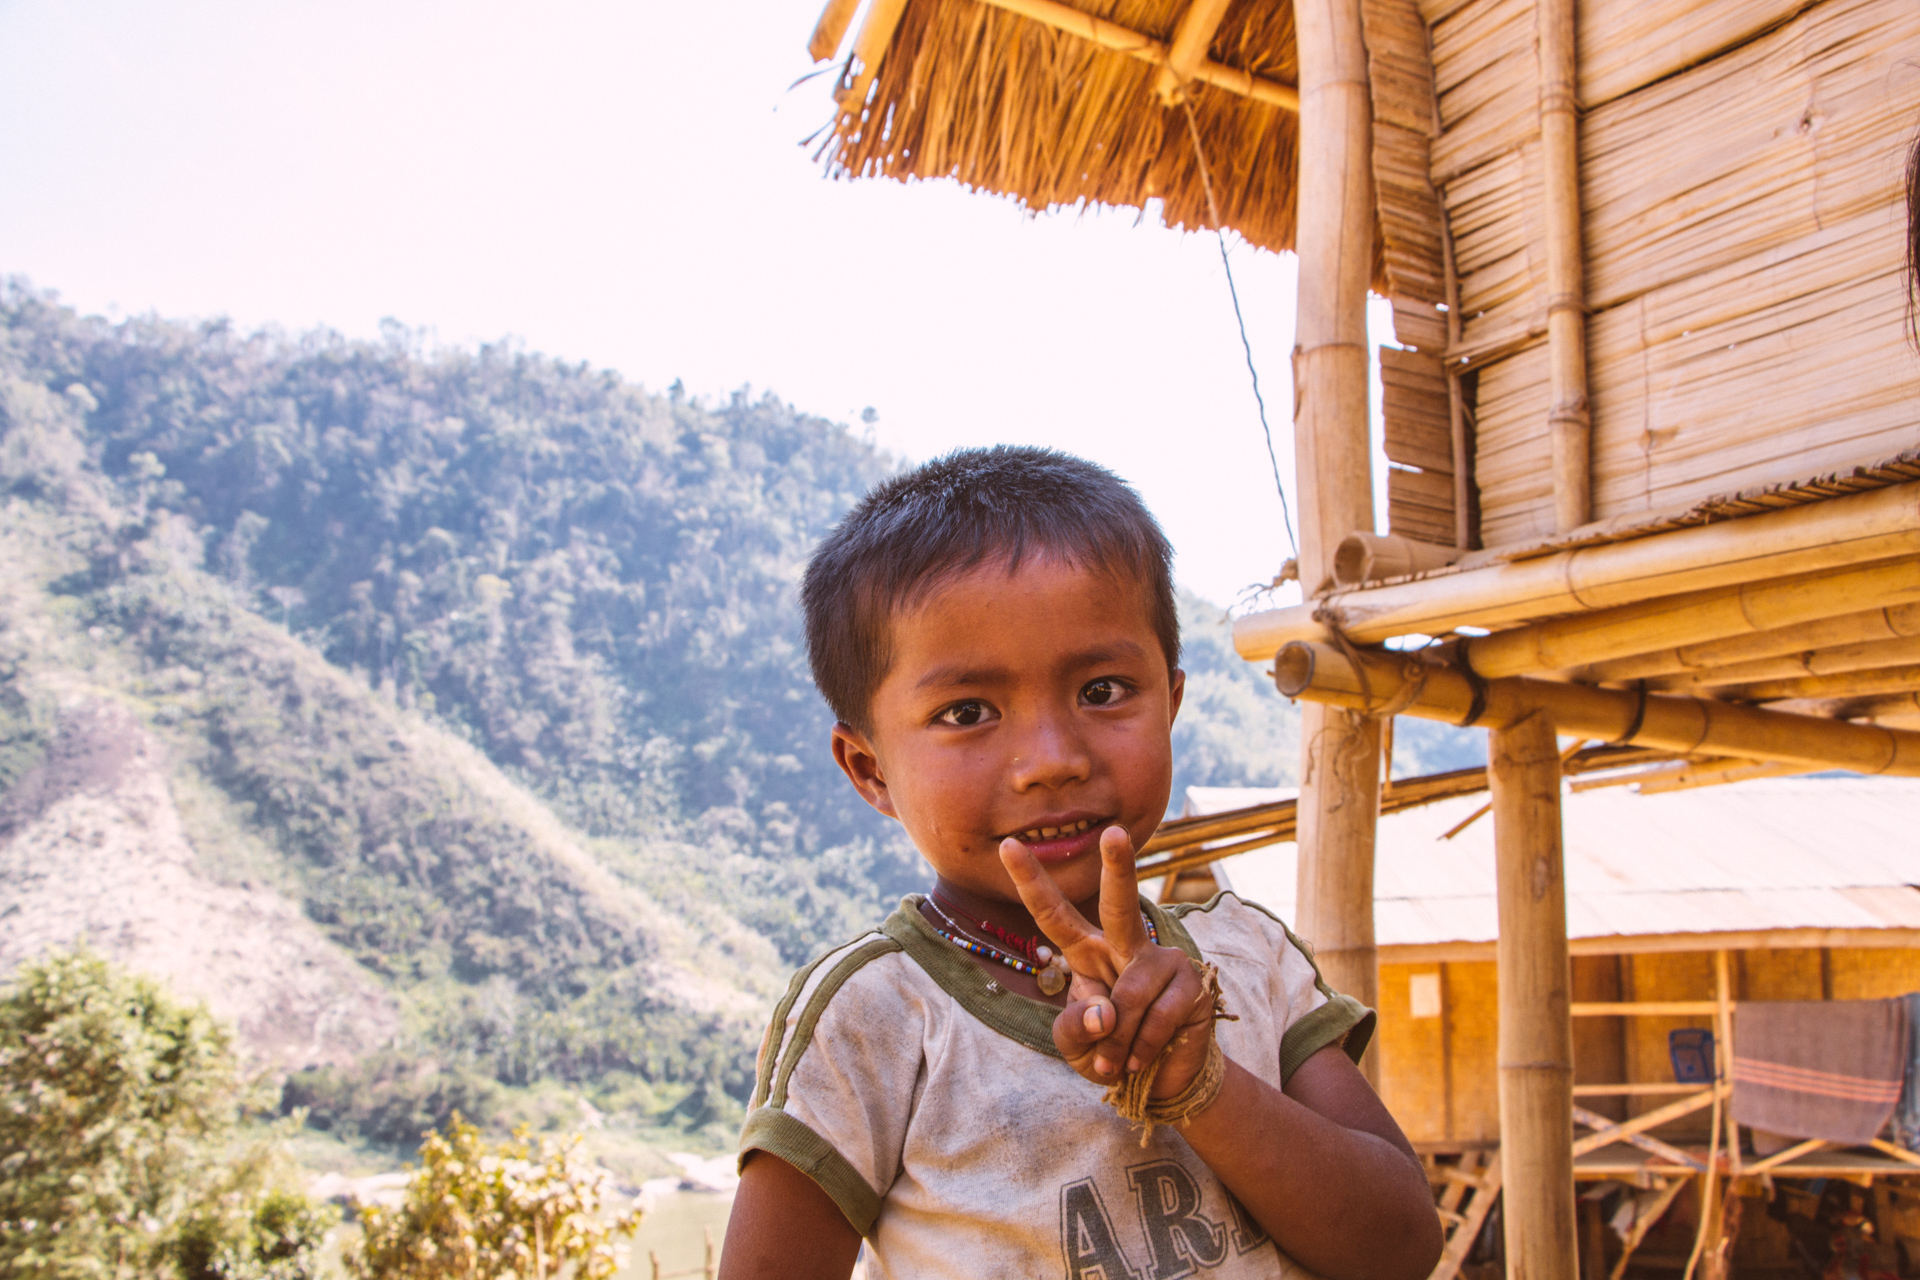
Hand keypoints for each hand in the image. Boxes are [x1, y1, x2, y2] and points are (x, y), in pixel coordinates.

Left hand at [1000, 826, 1215, 1099]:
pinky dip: (1141, 1049)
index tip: (1008, 846)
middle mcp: (1125, 944)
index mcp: (1088, 951)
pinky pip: (1155, 1020)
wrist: (1162, 1079)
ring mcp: (1162, 960)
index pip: (1054, 914)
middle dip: (1119, 866)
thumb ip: (1073, 1029)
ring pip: (1129, 995)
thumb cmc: (1110, 1053)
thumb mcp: (1075, 1047)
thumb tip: (1106, 1013)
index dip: (1030, 882)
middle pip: (1118, 904)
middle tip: (1115, 832)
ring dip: (1116, 1043)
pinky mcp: (1191, 984)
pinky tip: (1140, 1060)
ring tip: (1116, 1063)